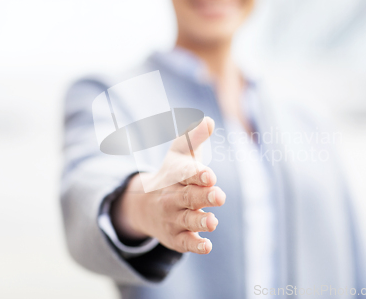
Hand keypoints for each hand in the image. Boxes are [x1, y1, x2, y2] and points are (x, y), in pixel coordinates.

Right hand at [111, 117, 225, 253]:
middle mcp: (173, 197)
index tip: (209, 175)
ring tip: (213, 222)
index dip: (197, 174)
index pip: (186, 173)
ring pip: (187, 220)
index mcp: (177, 176)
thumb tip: (209, 120)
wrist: (144, 204)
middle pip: (189, 197)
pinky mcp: (175, 237)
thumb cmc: (172, 175)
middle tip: (220, 196)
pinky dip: (194, 245)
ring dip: (200, 222)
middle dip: (204, 197)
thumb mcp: (180, 155)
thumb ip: (195, 138)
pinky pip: (184, 242)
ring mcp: (173, 217)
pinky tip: (207, 246)